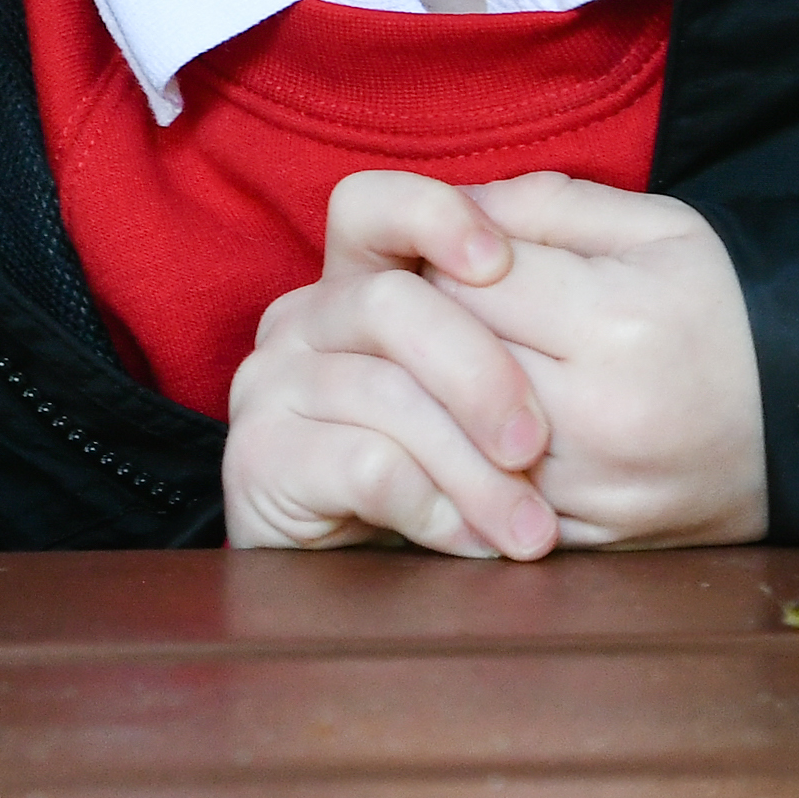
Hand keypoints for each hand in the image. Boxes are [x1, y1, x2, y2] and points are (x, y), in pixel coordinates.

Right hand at [225, 170, 560, 555]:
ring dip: (473, 469)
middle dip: (480, 376)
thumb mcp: (496, 388)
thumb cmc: (455, 471)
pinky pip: (364, 463)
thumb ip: (513, 300)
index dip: (432, 217)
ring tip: (532, 531)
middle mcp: (304, 320)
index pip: (373, 206)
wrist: (376, 590)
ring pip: (385, 393)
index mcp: (355, 280)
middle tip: (539, 447)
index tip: (500, 264)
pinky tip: (473, 542)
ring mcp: (271, 386)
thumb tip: (536, 220)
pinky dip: (435, 507)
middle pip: (391, 304)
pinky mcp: (260, 459)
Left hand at [445, 173, 766, 547]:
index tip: (459, 260)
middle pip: (448, 358)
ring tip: (459, 364)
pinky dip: (466, 462)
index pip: (466, 281)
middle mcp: (598, 415)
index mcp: (616, 323)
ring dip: (440, 397)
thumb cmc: (722, 309)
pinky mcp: (583, 538)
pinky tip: (475, 428)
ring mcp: (589, 488)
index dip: (446, 260)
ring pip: (452, 434)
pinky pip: (483, 499)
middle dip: (433, 325)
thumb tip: (445, 208)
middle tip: (444, 309)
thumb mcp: (656, 226)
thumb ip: (543, 204)